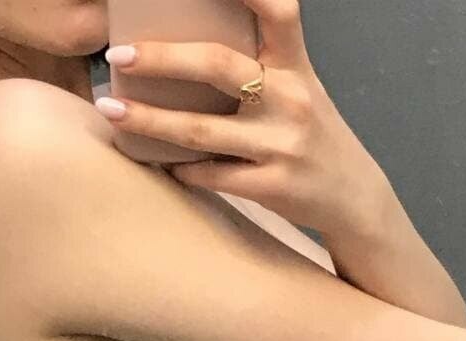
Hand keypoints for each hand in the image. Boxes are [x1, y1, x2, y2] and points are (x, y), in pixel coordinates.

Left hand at [98, 0, 392, 240]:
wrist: (353, 198)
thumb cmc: (311, 136)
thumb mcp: (297, 88)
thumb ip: (258, 61)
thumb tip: (190, 41)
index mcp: (295, 66)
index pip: (277, 10)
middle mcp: (290, 99)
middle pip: (217, 65)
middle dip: (161, 59)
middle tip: (118, 55)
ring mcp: (281, 146)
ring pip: (202, 131)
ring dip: (149, 122)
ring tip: (112, 111)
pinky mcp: (272, 187)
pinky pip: (212, 175)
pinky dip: (181, 169)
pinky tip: (161, 162)